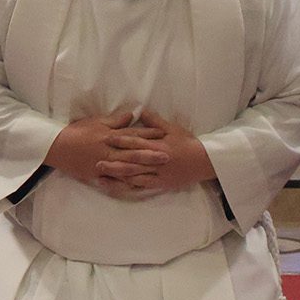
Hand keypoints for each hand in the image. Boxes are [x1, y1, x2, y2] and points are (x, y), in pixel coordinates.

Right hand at [46, 112, 165, 188]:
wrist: (56, 146)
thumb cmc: (77, 131)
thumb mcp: (96, 121)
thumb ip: (116, 120)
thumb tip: (132, 115)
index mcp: (110, 135)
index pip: (133, 135)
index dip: (149, 136)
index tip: (164, 136)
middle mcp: (108, 150)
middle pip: (133, 153)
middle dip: (151, 155)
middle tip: (168, 156)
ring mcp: (103, 164)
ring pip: (125, 168)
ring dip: (142, 170)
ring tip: (156, 172)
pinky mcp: (96, 175)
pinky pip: (112, 181)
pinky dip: (124, 184)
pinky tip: (136, 187)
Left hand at [94, 111, 215, 197]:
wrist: (204, 161)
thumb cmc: (187, 143)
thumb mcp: (172, 128)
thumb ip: (154, 121)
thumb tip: (139, 111)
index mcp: (158, 145)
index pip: (137, 142)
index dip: (121, 140)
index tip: (107, 138)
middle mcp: (156, 160)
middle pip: (132, 161)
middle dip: (114, 162)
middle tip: (96, 162)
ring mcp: (158, 174)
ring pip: (134, 176)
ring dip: (117, 177)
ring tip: (100, 178)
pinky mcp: (160, 184)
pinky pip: (142, 187)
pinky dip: (128, 187)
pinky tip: (117, 188)